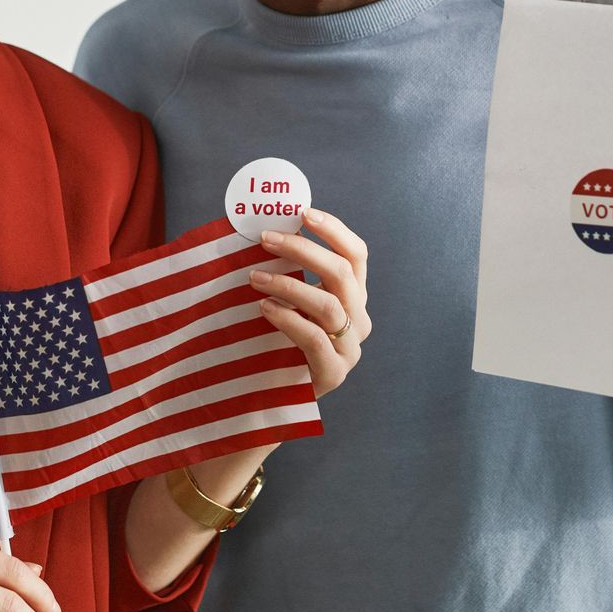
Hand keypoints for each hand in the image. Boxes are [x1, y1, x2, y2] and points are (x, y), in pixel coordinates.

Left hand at [247, 207, 370, 396]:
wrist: (274, 398)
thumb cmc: (278, 342)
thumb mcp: (289, 302)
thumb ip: (287, 272)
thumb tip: (260, 229)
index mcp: (353, 297)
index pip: (356, 255)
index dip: (334, 230)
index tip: (303, 213)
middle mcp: (358, 320)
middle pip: (343, 274)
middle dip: (303, 250)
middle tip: (266, 239)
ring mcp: (349, 349)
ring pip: (329, 305)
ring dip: (289, 284)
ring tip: (254, 277)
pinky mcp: (333, 373)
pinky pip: (314, 338)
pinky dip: (288, 318)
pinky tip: (264, 308)